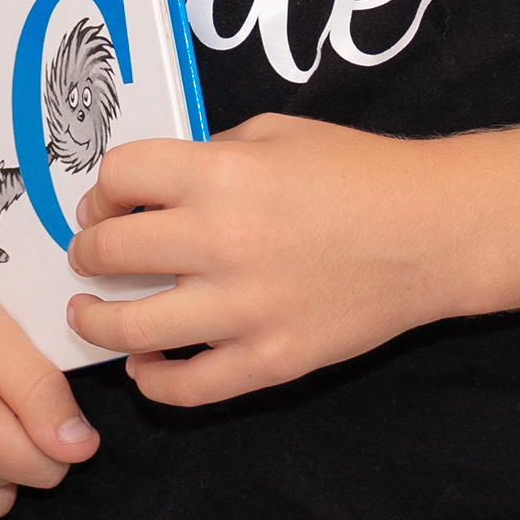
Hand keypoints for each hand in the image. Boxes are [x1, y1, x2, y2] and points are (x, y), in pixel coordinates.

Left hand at [65, 114, 454, 405]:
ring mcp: (246, 309)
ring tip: (89, 316)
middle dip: (88, 252)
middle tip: (89, 255)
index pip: (119, 175)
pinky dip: (153, 381)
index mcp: (223, 174)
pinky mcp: (271, 361)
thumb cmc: (357, 172)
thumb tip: (152, 190)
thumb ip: (210, 155)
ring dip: (96, 321)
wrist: (432, 232)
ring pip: (131, 328)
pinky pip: (189, 387)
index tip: (106, 203)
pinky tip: (145, 366)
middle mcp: (224, 240)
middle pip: (111, 251)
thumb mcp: (275, 132)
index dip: (103, 188)